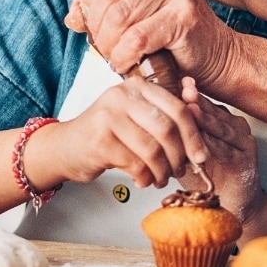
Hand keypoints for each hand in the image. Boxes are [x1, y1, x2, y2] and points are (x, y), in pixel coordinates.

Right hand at [43, 75, 206, 188]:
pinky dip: (145, 177)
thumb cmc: (106, 134)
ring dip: (162, 171)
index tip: (200, 155)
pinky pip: (136, 164)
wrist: (64, 148)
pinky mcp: (99, 140)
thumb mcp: (137, 118)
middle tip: (180, 171)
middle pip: (167, 128)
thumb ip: (165, 117)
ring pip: (153, 149)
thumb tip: (201, 122)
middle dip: (180, 156)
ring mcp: (108, 116)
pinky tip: (143, 180)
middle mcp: (122, 96)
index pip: (177, 108)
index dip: (194, 135)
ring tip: (161, 178)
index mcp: (137, 86)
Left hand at [78, 0, 236, 85]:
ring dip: (108, 43)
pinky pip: (136, 37)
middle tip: (102, 43)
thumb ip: (103, 3)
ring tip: (114, 55)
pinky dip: (123, 56)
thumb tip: (72, 15)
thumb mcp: (135, 7)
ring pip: (119, 15)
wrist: (216, 55)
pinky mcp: (184, 16)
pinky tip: (126, 63)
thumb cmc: (172, 31)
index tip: (92, 20)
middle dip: (96, 22)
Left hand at [176, 78, 260, 221]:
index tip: (174, 81)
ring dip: (205, 119)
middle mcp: (234, 126)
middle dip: (195, 101)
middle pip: (212, 111)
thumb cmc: (209, 175)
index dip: (188, 94)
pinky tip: (201, 140)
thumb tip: (149, 117)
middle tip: (183, 88)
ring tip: (189, 109)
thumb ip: (176, 134)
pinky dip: (213, 144)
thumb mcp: (188, 151)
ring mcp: (243, 142)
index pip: (203, 103)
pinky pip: (226, 150)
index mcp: (221, 120)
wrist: (234, 202)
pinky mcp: (247, 159)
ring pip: (220, 127)